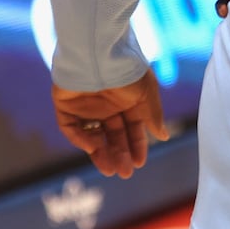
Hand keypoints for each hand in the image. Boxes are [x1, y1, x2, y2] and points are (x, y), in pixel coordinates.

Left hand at [51, 69, 169, 177]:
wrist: (99, 55)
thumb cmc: (128, 72)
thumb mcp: (147, 95)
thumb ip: (152, 117)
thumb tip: (163, 135)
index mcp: (127, 101)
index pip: (132, 129)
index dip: (136, 146)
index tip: (139, 162)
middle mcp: (107, 106)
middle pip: (113, 136)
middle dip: (120, 154)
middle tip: (125, 172)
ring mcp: (86, 107)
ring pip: (93, 136)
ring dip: (102, 153)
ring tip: (110, 170)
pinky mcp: (66, 107)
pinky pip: (72, 128)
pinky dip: (81, 140)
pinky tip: (94, 149)